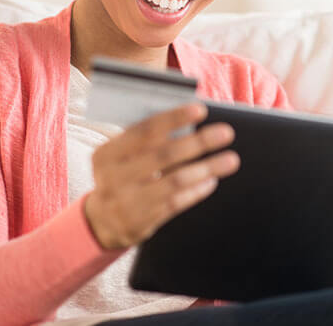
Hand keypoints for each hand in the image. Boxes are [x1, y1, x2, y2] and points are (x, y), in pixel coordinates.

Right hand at [84, 103, 239, 249]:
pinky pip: (176, 203)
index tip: (200, 110)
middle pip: (163, 155)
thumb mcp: (120, 156)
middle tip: (225, 132)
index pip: (143, 131)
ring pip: (174, 181)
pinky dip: (196, 190)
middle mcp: (114, 178)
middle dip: (197, 143)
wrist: (102, 221)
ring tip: (230, 159)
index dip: (173, 119)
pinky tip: (212, 180)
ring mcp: (127, 202)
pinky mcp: (142, 222)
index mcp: (106, 154)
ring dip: (206, 168)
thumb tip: (187, 120)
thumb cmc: (120, 175)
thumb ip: (144, 140)